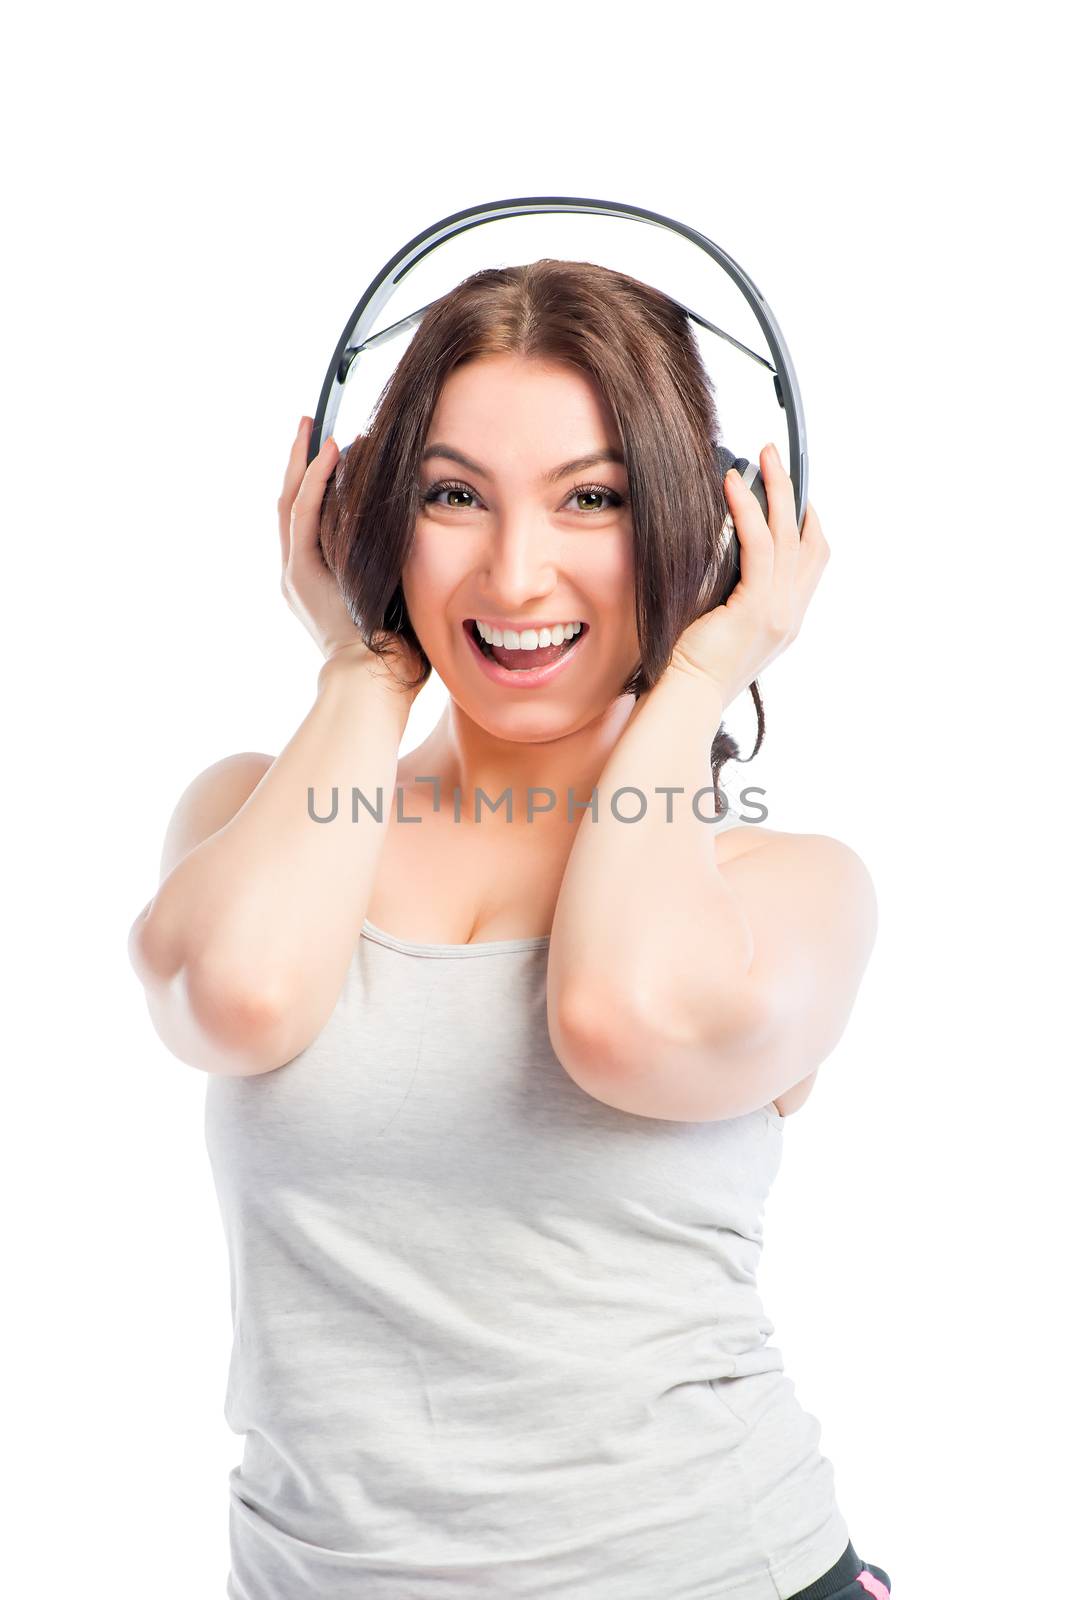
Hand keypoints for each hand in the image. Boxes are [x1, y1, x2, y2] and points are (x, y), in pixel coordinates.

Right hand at [278, 418, 424, 696]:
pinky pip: (304, 516)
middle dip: (300, 462)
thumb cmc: (395, 651)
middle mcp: (297, 573)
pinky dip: (316, 482)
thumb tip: (421, 533)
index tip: (332, 449)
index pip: (308, 518)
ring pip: (292, 503)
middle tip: (310, 426)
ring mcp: (295, 573)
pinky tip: (330, 454)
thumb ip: (393, 562)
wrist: (373, 681)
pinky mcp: (301, 573)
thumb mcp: (395, 594)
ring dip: (305, 463)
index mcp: (316, 579)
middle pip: (291, 503)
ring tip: (314, 427)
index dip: (317, 481)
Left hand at [667, 442, 829, 708]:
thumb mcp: (722, 620)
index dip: (806, 519)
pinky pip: (760, 547)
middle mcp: (791, 614)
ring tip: (762, 456)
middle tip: (775, 456)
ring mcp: (779, 612)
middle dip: (794, 491)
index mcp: (786, 618)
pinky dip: (749, 511)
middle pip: (808, 539)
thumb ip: (733, 589)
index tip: (790, 489)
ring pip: (788, 535)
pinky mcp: (757, 609)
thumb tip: (720, 546)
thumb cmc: (690, 666)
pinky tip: (732, 487)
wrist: (686, 699)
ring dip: (776, 489)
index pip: (813, 559)